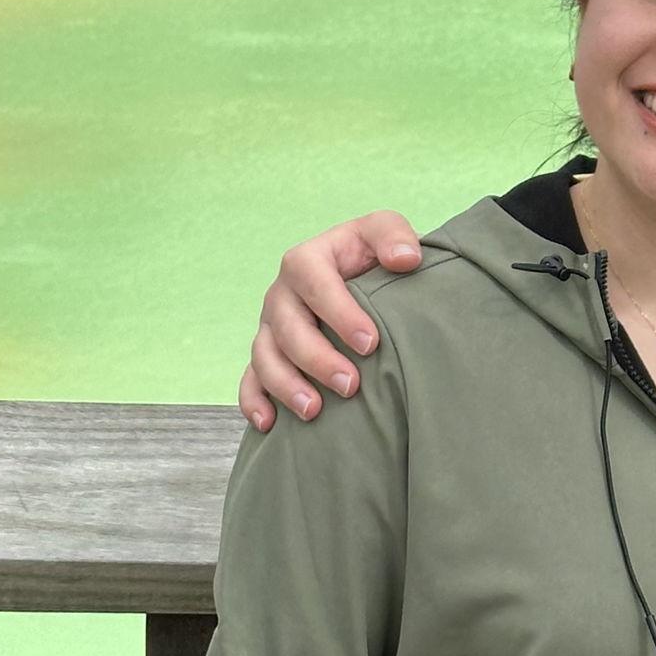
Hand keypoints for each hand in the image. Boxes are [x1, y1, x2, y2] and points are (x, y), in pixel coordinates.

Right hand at [239, 213, 422, 428]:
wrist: (359, 275)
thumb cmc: (371, 255)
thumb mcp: (384, 232)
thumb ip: (394, 235)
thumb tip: (405, 260)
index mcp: (306, 260)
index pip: (315, 283)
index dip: (340, 314)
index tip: (371, 343)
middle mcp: (282, 294)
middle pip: (288, 328)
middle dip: (317, 359)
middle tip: (351, 385)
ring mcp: (270, 326)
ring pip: (265, 357)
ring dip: (286, 386)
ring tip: (314, 411)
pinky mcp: (266, 354)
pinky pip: (250, 379)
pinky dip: (254, 401)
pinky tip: (269, 423)